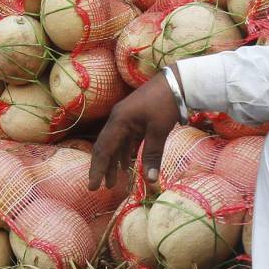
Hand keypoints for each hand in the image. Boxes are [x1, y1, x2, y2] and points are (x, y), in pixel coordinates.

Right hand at [88, 75, 182, 190]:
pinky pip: (125, 140)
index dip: (97, 169)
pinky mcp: (134, 119)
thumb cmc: (165, 104)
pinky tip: (125, 165)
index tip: (92, 186)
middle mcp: (117, 119)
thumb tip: (149, 180)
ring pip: (115, 144)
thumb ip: (152, 155)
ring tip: (114, 181)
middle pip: (105, 147)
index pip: (103, 149)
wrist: (176, 82)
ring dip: (114, 162)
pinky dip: (124, 153)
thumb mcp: (158, 131)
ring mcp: (125, 118)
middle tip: (100, 187)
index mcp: (118, 121)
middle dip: (102, 167)